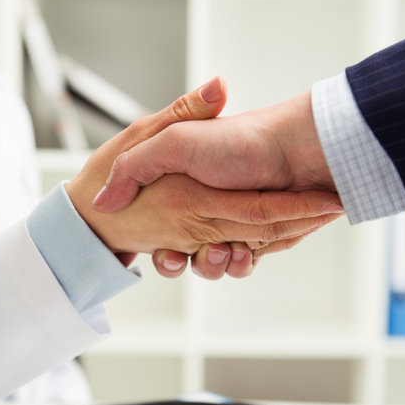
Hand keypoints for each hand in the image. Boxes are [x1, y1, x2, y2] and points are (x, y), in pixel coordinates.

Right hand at [65, 82, 343, 261]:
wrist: (302, 145)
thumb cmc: (240, 139)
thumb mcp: (175, 141)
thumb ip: (136, 165)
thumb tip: (102, 201)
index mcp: (184, 188)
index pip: (154, 226)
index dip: (151, 244)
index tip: (158, 250)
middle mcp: (207, 205)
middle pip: (182, 252)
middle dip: (181, 261)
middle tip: (191, 252)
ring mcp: (236, 222)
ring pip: (214, 263)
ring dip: (216, 265)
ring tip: (226, 252)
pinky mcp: (265, 235)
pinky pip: (245, 262)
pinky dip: (244, 262)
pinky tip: (247, 252)